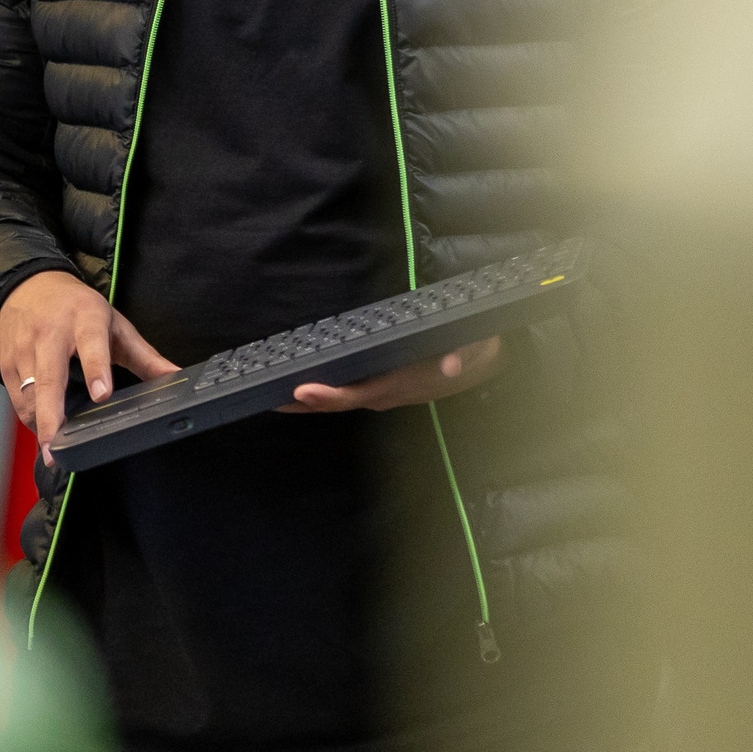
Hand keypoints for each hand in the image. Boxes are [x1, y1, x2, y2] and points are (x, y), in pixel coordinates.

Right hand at [0, 270, 179, 459]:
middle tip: (55, 449)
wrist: (29, 284)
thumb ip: (145, 356)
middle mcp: (50, 333)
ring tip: (52, 449)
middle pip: (49, 379)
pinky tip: (42, 429)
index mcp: (85, 320)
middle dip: (52, 416)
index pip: (92, 345)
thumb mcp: (115, 324)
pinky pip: (16, 399)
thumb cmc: (77, 308)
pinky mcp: (6, 361)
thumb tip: (176, 376)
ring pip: (28, 394)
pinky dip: (29, 418)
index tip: (101, 395)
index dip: (97, 370)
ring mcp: (24, 347)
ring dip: (40, 424)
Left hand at [278, 335, 503, 413]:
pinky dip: (321, 394)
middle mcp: (388, 393)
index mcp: (403, 384)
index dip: (331, 395)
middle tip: (268, 399)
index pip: (361, 393)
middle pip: (340, 403)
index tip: (303, 390)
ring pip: (340, 401)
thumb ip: (464, 354)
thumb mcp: (476, 347)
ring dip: (307, 402)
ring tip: (271, 396)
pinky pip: (346, 392)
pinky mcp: (381, 386)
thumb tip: (449, 365)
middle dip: (304, 404)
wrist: (484, 361)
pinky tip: (299, 390)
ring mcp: (383, 392)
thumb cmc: (473, 349)